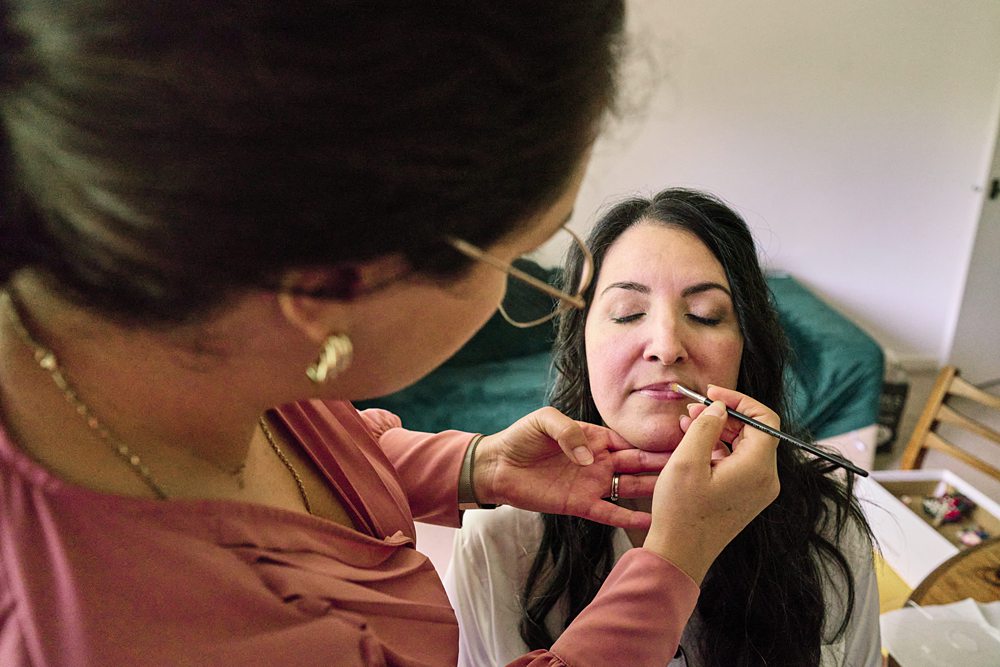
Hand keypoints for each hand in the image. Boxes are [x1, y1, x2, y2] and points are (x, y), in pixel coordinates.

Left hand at [472, 407, 669, 530]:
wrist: (496, 467)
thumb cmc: (520, 438)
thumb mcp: (544, 420)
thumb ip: (569, 431)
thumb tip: (590, 457)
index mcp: (593, 437)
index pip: (629, 440)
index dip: (652, 441)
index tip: (680, 441)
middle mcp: (598, 461)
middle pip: (638, 463)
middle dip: (664, 465)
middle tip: (696, 466)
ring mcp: (591, 484)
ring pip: (629, 487)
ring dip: (653, 490)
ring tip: (682, 494)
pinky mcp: (580, 504)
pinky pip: (609, 512)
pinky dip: (629, 517)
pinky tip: (651, 521)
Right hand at [643, 385, 779, 584]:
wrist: (680, 554)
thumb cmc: (681, 512)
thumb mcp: (687, 461)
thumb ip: (705, 427)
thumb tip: (719, 408)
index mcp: (758, 468)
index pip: (764, 419)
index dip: (739, 400)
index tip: (712, 393)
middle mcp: (766, 478)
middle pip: (755, 431)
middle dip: (724, 414)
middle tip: (693, 408)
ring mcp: (758, 489)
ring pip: (744, 445)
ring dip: (718, 430)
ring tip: (687, 422)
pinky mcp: (746, 496)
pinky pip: (738, 462)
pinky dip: (719, 448)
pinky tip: (693, 443)